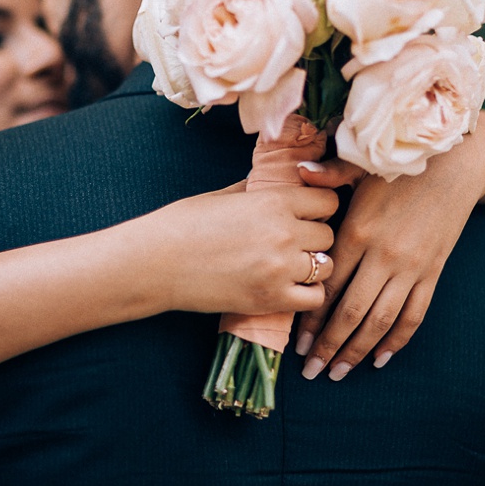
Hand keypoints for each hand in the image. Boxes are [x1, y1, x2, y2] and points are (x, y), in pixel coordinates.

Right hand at [143, 182, 337, 316]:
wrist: (155, 264)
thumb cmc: (183, 225)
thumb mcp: (224, 196)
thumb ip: (258, 191)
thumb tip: (278, 185)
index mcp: (273, 201)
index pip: (328, 201)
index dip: (318, 207)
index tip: (305, 214)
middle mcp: (284, 233)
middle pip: (328, 234)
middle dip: (314, 237)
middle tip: (293, 242)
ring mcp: (280, 269)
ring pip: (326, 266)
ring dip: (313, 266)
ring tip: (291, 266)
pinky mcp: (272, 299)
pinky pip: (314, 298)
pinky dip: (307, 293)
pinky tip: (288, 287)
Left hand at [293, 123, 484, 380]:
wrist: (457, 162)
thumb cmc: (400, 163)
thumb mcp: (361, 164)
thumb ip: (329, 173)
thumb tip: (298, 168)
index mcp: (358, 231)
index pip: (328, 286)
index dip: (311, 319)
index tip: (296, 344)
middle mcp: (384, 256)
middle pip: (351, 313)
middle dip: (329, 347)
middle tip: (311, 371)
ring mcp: (411, 267)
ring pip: (381, 321)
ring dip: (358, 351)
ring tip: (338, 372)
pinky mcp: (433, 272)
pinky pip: (414, 315)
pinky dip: (397, 340)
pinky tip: (380, 358)